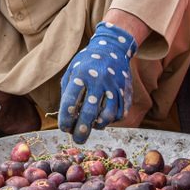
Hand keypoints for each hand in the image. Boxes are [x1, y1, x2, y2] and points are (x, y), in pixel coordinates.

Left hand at [58, 22, 136, 143]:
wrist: (113, 49)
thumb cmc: (87, 63)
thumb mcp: (72, 71)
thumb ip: (68, 92)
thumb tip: (66, 117)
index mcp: (81, 74)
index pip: (71, 101)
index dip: (66, 118)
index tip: (64, 128)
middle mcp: (99, 81)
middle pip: (89, 112)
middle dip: (82, 130)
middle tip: (77, 140)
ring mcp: (114, 86)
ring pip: (107, 115)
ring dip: (98, 125)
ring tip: (91, 126)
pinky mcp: (126, 91)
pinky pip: (120, 113)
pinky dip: (112, 120)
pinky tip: (104, 118)